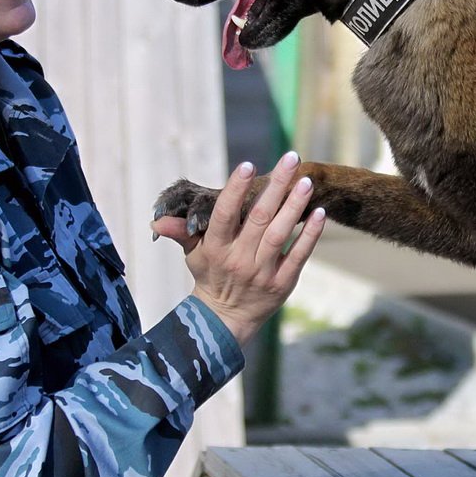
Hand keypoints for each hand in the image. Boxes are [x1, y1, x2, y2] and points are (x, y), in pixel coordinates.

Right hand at [151, 153, 324, 344]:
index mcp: (216, 248)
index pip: (225, 214)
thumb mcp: (193, 255)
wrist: (225, 318)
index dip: (235, 190)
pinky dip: (309, 235)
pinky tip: (318, 213)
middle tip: (291, 158)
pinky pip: (298, 255)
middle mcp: (239, 259)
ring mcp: (262, 273)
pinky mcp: (282, 284)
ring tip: (306, 182)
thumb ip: (181, 233)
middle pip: (259, 217)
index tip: (247, 165)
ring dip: (294, 206)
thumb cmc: (210, 275)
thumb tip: (157, 221)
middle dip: (276, 186)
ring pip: (280, 234)